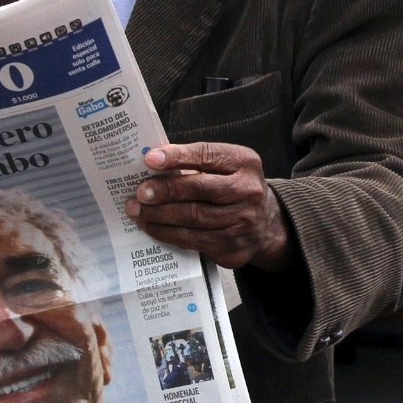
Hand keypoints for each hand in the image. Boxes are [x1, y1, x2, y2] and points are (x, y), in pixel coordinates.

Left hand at [126, 142, 291, 270]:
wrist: (265, 225)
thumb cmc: (233, 188)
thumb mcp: (226, 166)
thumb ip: (197, 162)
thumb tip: (152, 162)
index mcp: (244, 163)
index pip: (207, 155)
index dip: (177, 157)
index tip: (150, 160)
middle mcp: (248, 191)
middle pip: (200, 189)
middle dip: (165, 190)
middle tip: (139, 192)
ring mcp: (242, 221)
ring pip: (193, 218)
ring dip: (159, 215)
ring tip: (137, 210)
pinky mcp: (232, 247)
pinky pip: (192, 240)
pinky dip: (167, 233)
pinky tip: (151, 227)